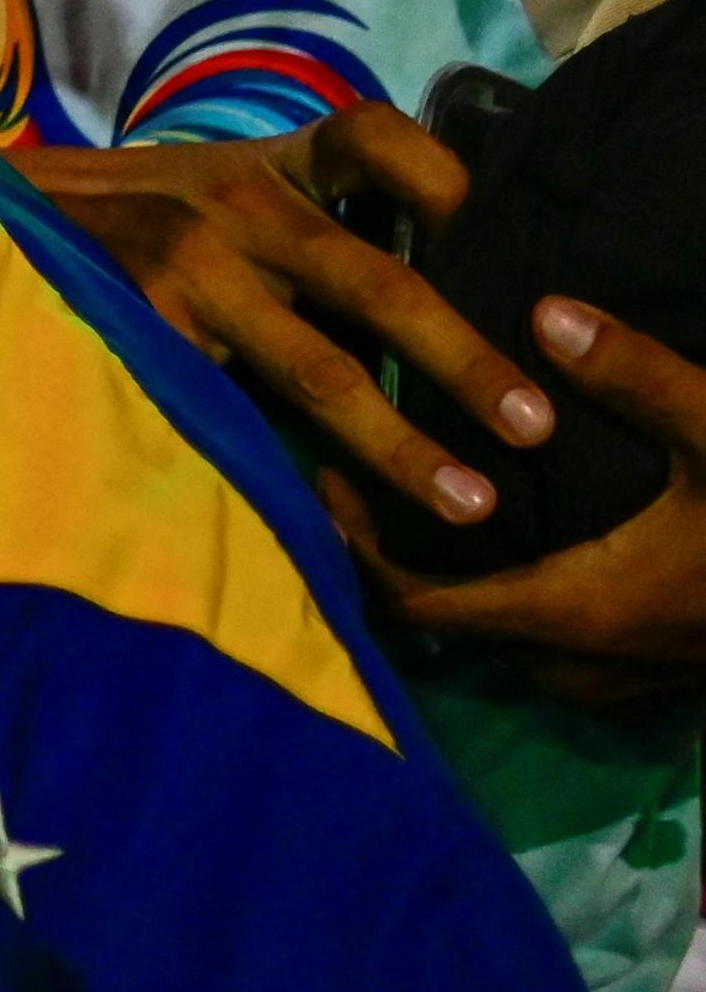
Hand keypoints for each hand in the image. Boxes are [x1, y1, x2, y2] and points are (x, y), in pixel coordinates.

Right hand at [14, 103, 549, 525]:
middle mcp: (237, 210)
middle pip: (378, 282)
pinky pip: (237, 414)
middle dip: (466, 359)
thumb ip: (302, 218)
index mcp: (267, 165)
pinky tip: (336, 520)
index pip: (373, 138)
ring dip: (402, 443)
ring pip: (318, 369)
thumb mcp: (215, 185)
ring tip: (469, 501)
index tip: (498, 234)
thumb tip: (433, 287)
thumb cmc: (131, 219)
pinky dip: (293, 470)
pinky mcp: (143, 334)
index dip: (447, 180)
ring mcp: (190, 275)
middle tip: (535, 426)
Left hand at [324, 299, 705, 699]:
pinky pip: (575, 663)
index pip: (422, 608)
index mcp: (577, 607)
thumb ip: (634, 374)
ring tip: (439, 518)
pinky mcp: (677, 681)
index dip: (357, 555)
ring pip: (517, 657)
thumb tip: (545, 308)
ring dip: (470, 604)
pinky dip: (535, 619)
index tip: (321, 484)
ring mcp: (637, 682)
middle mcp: (590, 662)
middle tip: (366, 489)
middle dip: (401, 576)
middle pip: (456, 639)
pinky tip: (541, 553)